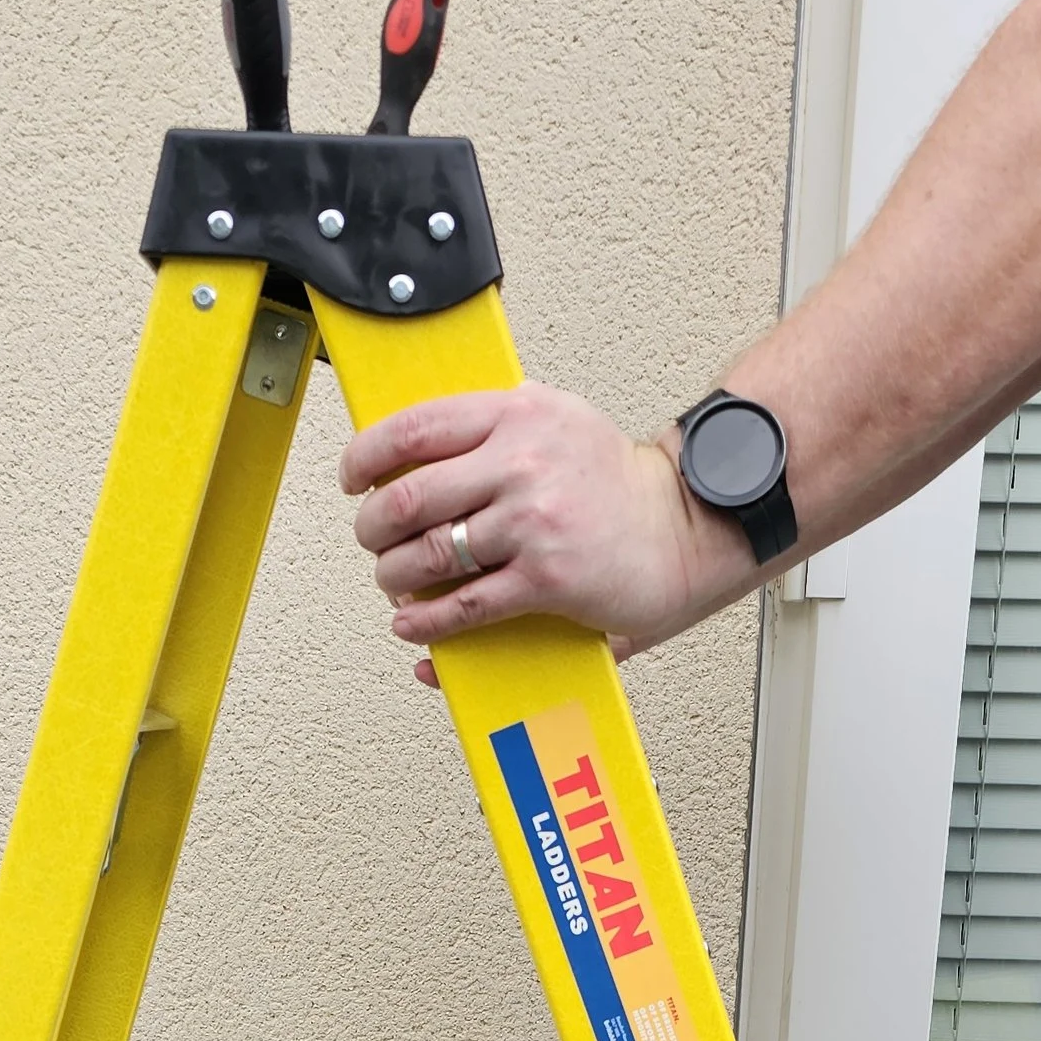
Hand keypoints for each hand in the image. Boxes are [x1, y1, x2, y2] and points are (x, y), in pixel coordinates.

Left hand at [339, 383, 743, 663]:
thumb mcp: (560, 421)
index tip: (354, 479)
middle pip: (409, 497)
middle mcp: (523, 462)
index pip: (414, 428)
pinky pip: (464, 606)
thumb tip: (428, 443)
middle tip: (372, 539)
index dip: (366, 457)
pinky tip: (414, 626)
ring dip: (395, 577)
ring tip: (394, 582)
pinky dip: (427, 624)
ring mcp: (533, 522)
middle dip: (373, 527)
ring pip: (428, 554)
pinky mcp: (546, 578)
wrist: (685, 527)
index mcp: (519, 414)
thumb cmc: (618, 484)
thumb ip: (499, 426)